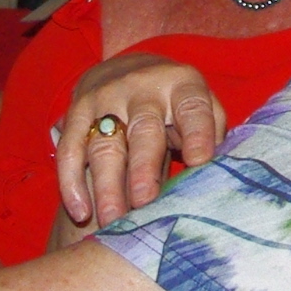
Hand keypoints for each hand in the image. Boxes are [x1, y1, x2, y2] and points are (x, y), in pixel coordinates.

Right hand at [56, 53, 222, 229]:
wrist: (126, 69)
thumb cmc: (175, 105)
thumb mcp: (200, 107)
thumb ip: (212, 136)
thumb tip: (221, 179)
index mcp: (182, 85)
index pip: (193, 109)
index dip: (198, 135)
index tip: (201, 163)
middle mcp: (143, 87)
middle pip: (144, 129)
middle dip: (144, 168)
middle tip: (145, 203)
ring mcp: (106, 98)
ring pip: (104, 144)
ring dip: (107, 185)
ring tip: (113, 221)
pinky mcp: (76, 112)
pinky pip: (70, 149)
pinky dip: (71, 183)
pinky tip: (81, 212)